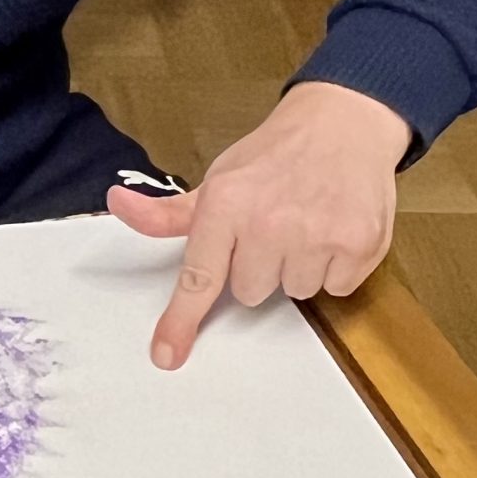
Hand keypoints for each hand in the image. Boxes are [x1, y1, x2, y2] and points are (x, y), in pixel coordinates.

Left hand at [109, 83, 410, 368]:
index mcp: (227, 204)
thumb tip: (117, 203)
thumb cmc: (275, 156)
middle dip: (260, 267)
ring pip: (294, 292)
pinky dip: (336, 266)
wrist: (344, 122)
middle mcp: (270, 222)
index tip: (167, 355)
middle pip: (249, 292)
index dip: (181, 320)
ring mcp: (317, 235)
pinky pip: (335, 287)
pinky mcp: (359, 245)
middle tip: (276, 226)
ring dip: (299, 266)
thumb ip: (169, 211)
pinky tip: (334, 227)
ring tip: (308, 222)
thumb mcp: (219, 179)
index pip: (198, 277)